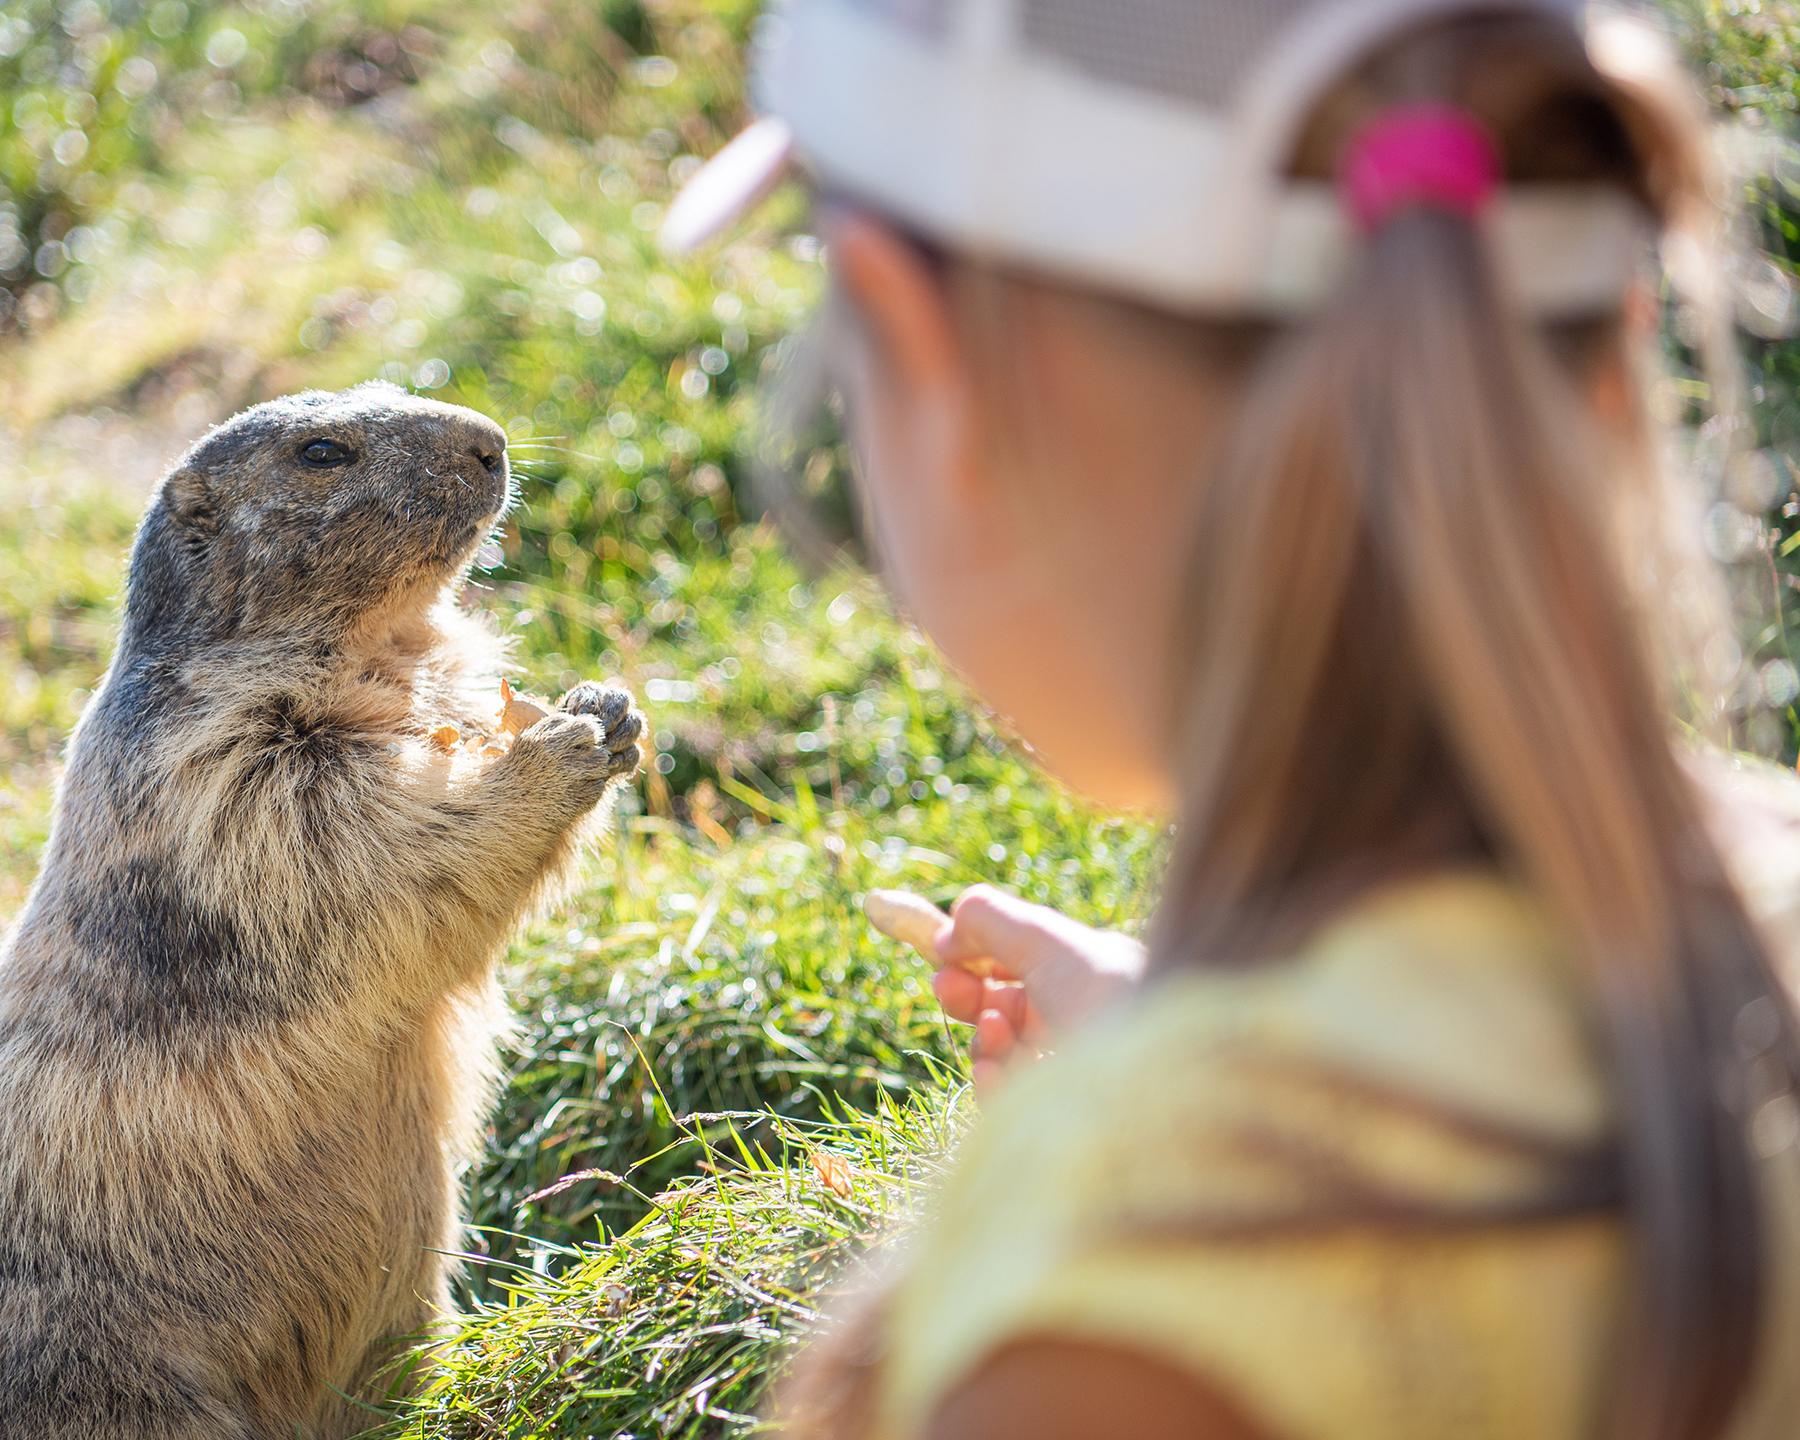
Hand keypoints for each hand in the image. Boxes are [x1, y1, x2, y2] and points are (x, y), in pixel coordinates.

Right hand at [930, 886, 1145, 1092]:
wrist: (1160, 1079)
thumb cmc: (1112, 996)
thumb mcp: (1050, 942)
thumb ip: (994, 921)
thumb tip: (947, 930)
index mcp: (1086, 978)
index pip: (1020, 968)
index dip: (977, 960)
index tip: (943, 955)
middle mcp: (1079, 1023)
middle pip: (1005, 1011)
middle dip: (970, 998)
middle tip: (949, 990)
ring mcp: (1069, 1074)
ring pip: (1003, 1057)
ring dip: (985, 1039)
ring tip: (995, 1029)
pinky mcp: (1059, 1122)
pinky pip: (1010, 1104)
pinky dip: (993, 1084)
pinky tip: (992, 1072)